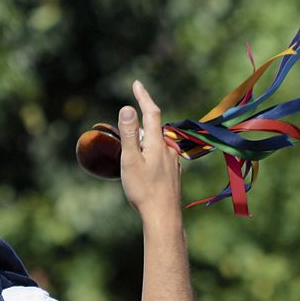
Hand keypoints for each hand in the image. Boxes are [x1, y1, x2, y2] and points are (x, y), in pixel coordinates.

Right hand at [118, 80, 181, 222]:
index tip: (136, 84)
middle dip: (139, 127)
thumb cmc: (144, 190)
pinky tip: (145, 172)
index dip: (143, 97)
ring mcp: (173, 162)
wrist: (164, 217)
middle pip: (153, 129)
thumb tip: (128, 108)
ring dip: (144, 145)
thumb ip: (129, 134)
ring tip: (132, 161)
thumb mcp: (130, 160)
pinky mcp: (174, 174)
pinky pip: (161, 157)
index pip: (151, 112)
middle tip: (125, 137)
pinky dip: (150, 157)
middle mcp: (168, 149)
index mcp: (157, 143)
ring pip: (157, 145)